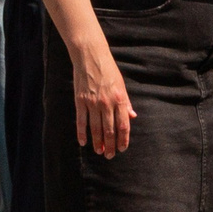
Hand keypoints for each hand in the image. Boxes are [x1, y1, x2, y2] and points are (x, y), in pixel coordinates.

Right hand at [73, 41, 136, 157]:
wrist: (90, 56)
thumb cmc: (108, 70)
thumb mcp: (121, 85)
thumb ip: (126, 102)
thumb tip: (132, 117)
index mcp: (120, 99)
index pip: (123, 125)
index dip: (123, 140)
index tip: (122, 149)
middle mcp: (107, 103)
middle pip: (110, 130)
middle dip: (110, 145)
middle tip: (109, 155)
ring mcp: (92, 103)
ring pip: (96, 128)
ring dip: (98, 142)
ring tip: (99, 151)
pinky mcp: (80, 101)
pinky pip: (81, 121)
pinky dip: (82, 133)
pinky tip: (83, 142)